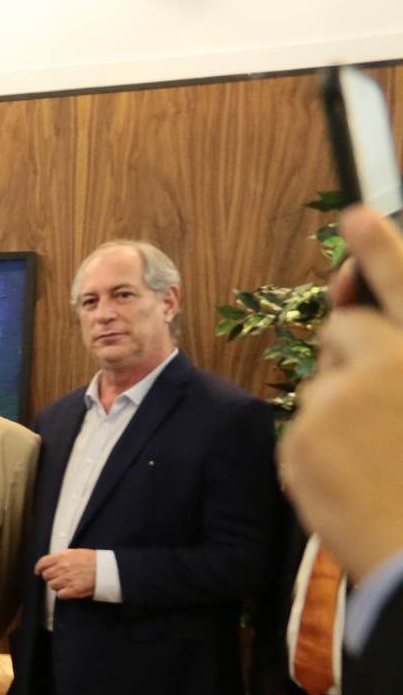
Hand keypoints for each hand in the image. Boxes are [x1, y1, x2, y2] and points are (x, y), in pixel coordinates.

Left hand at [34, 548, 98, 599]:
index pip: (43, 563)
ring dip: (57, 586)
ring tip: (67, 584)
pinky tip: (70, 590)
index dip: (39, 568)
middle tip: (59, 578)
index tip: (39, 571)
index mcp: (63, 557)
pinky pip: (60, 595)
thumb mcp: (77, 552)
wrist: (108, 569)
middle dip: (51, 577)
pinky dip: (63, 594)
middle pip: (46, 576)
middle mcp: (63, 568)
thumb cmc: (95, 560)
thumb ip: (63, 556)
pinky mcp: (73, 590)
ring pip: (52, 586)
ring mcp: (67, 580)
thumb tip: (53, 561)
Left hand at [281, 206, 402, 581]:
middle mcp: (387, 367)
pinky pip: (301, 427)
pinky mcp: (300, 439)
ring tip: (375, 462)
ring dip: (338, 412)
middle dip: (354, 359)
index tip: (358, 214)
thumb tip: (359, 321)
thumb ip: (397, 362)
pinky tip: (351, 480)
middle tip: (381, 415)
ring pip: (321, 386)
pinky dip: (318, 449)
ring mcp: (338, 402)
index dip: (382, 248)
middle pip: (346, 334)